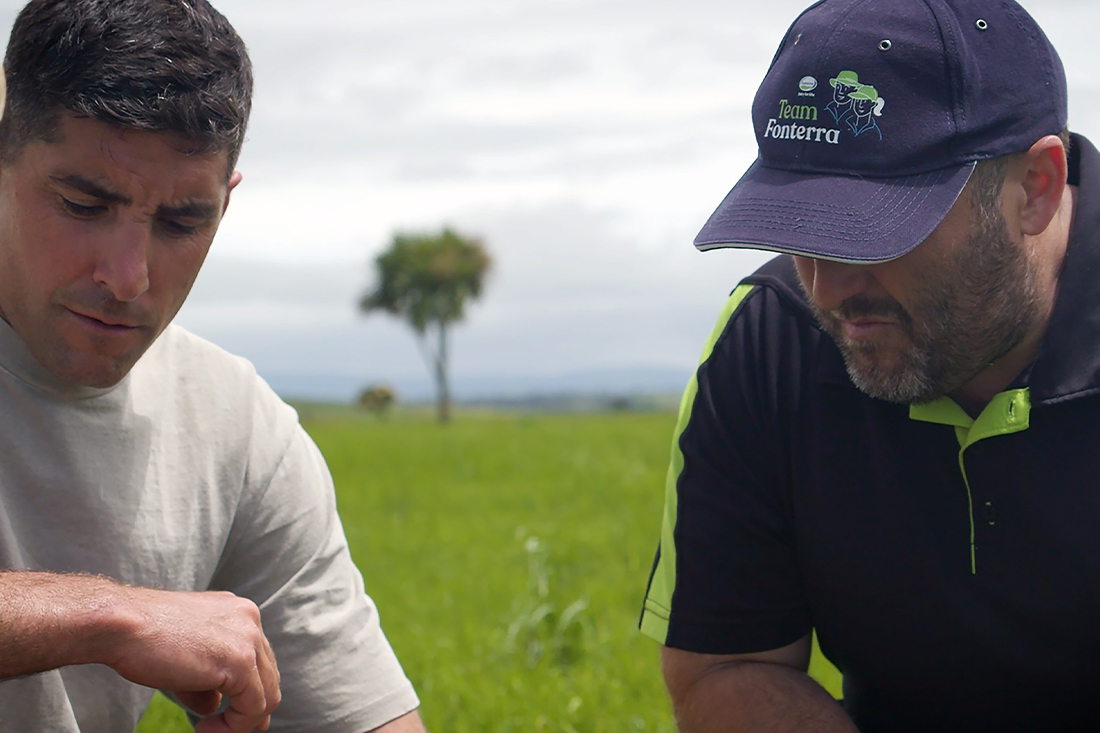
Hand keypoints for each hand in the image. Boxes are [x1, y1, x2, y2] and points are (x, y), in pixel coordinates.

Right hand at [104, 587, 280, 732]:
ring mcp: (249, 638)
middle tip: (223, 729)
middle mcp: (249, 618)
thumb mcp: (183, 659)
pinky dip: (235, 727)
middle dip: (252, 708)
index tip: (234, 715)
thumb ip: (205, 681)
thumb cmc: (141, 638)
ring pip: (267, 693)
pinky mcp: (241, 661)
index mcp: (238, 612)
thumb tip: (214, 706)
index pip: (258, 657)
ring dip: (242, 721)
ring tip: (208, 731)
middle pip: (268, 675)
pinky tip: (204, 729)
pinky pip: (254, 706)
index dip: (251, 690)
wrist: (119, 624)